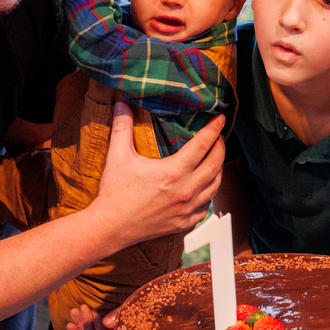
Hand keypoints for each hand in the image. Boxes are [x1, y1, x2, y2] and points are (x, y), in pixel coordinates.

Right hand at [94, 101, 223, 246]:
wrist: (109, 227)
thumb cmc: (114, 192)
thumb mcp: (118, 156)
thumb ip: (122, 127)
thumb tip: (121, 102)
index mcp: (173, 172)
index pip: (202, 145)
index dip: (213, 129)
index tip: (220, 118)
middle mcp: (185, 191)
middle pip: (215, 165)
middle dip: (220, 148)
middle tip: (219, 138)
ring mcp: (186, 210)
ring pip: (214, 187)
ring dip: (218, 171)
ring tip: (215, 160)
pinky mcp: (183, 223)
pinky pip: (205, 209)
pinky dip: (208, 195)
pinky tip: (204, 189)